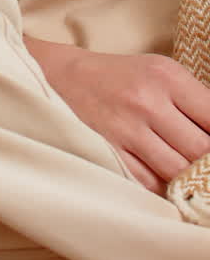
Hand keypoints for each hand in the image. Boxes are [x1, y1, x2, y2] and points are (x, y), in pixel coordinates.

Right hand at [25, 36, 209, 193]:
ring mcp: (126, 128)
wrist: (64, 78)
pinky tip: (161, 177)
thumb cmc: (121, 77)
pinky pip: (150, 184)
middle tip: (202, 165)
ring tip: (186, 174)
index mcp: (167, 76)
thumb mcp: (160, 73)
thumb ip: (193, 103)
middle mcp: (147, 100)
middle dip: (207, 162)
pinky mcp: (109, 152)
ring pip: (178, 172)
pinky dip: (161, 186)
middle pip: (201, 150)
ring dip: (187, 178)